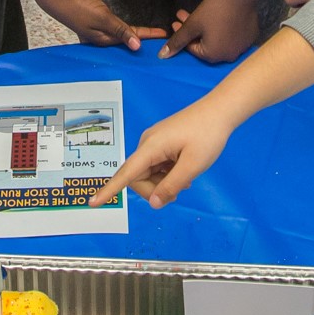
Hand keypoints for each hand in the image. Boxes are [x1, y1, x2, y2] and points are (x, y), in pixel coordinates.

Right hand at [47, 0, 166, 52]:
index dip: (149, 35)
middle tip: (160, 36)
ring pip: (121, 34)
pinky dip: (123, 29)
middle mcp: (102, 38)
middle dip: (144, 37)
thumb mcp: (103, 19)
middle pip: (128, 39)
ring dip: (134, 33)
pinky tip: (126, 31)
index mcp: (106, 40)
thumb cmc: (79, 8)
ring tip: (148, 34)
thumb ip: (121, 31)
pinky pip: (113, 29)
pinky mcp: (93, 24)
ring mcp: (96, 32)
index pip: (133, 38)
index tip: (164, 34)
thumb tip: (137, 46)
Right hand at [90, 100, 233, 208]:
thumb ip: (172, 185)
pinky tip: (184, 172)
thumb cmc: (208, 135)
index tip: (93, 203)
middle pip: (139, 178)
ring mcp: (154, 143)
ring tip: (186, 180)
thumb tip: (154, 203)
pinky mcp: (162, 144)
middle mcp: (148, 144)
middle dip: (155, 190)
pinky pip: (157, 166)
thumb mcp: (193, 165)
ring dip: (164, 183)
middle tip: (179, 191)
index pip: (126, 173)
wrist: (220, 111)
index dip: (110, 190)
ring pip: (149, 174)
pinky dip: (168, 174)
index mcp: (151, 147)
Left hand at [160, 0, 259, 62]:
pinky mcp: (249, 38)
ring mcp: (241, 48)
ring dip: (206, 30)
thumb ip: (177, 41)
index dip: (183, 35)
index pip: (193, 49)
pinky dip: (223, 29)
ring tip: (200, 14)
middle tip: (184, 16)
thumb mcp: (192, 25)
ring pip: (218, 40)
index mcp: (213, 57)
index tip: (175, 23)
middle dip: (193, 30)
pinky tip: (218, 17)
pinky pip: (232, 37)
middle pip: (205, 45)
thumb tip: (162, 56)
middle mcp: (229, 57)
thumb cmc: (214, 11)